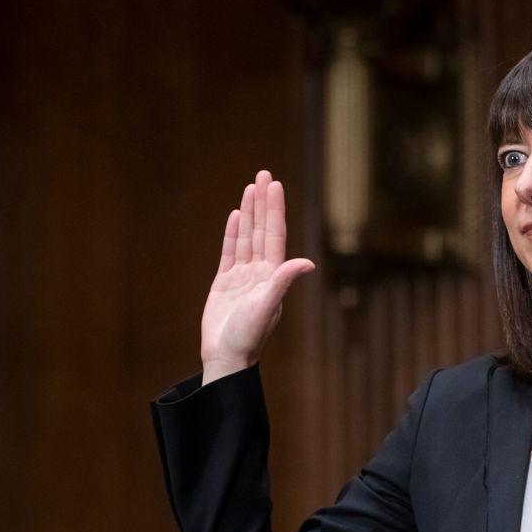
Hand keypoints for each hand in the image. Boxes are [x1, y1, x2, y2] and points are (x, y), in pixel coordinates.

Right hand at [200, 170, 314, 383]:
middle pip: (262, 229)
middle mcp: (260, 272)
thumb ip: (284, 282)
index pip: (274, 234)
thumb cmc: (248, 336)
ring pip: (247, 237)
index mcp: (272, 275)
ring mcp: (242, 276)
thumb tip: (307, 262)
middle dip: (263, 202)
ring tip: (251, 188)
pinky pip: (230, 252)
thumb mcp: (268, 306)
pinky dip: (233, 233)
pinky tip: (235, 216)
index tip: (274, 185)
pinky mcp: (224, 283)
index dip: (274, 209)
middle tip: (264, 174)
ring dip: (249, 213)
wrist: (226, 357)